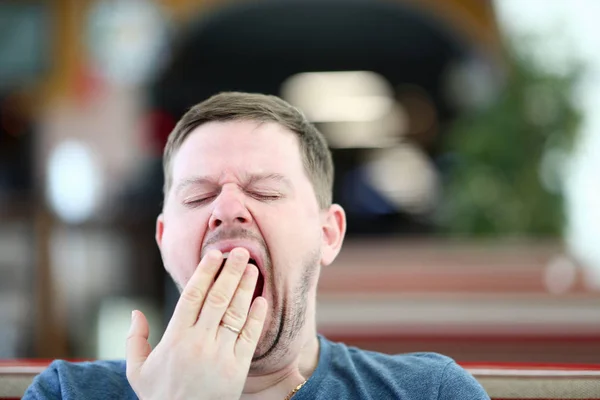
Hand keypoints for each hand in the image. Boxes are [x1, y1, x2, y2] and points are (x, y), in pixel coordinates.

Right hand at [126, 248, 267, 399]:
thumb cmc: (160, 397)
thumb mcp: (138, 372)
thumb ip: (134, 340)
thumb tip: (135, 312)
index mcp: (175, 339)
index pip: (192, 296)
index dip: (205, 272)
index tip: (215, 254)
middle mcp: (199, 343)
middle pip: (217, 298)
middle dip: (230, 272)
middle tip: (241, 251)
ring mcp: (220, 355)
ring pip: (235, 314)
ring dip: (246, 288)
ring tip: (254, 268)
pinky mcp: (237, 369)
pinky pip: (249, 337)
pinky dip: (257, 317)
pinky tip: (262, 300)